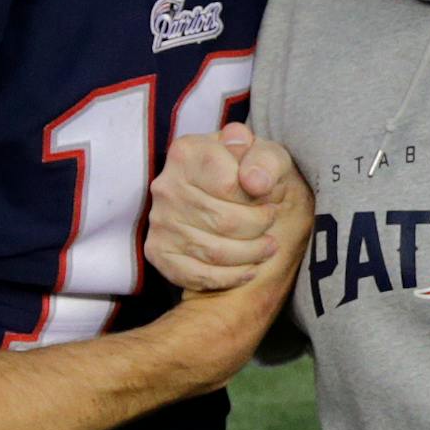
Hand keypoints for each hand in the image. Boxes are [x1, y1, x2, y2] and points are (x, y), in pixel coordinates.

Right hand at [146, 122, 303, 290]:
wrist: (224, 189)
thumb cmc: (247, 170)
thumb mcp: (264, 153)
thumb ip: (265, 159)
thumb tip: (255, 183)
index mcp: (187, 152)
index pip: (228, 185)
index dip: (257, 200)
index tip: (270, 200)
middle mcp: (166, 186)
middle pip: (223, 221)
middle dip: (257, 228)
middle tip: (271, 224)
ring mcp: (159, 221)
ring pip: (213, 252)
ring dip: (250, 254)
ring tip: (268, 246)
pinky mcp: (158, 251)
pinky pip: (197, 275)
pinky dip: (230, 277)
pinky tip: (250, 269)